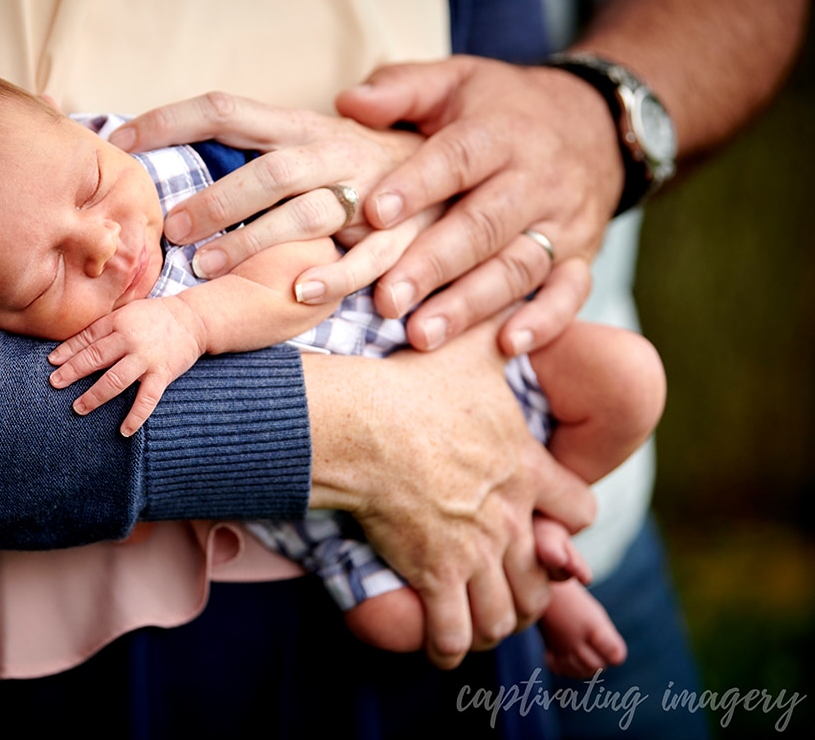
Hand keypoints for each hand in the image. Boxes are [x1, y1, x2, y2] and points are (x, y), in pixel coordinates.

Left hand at [48, 297, 206, 435]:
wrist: (192, 319)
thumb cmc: (152, 317)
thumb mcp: (125, 314)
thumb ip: (100, 329)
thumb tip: (67, 349)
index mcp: (118, 322)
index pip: (88, 338)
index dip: (68, 352)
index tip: (51, 364)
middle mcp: (130, 339)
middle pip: (96, 357)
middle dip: (73, 372)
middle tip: (55, 384)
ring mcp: (146, 358)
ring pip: (116, 380)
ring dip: (95, 396)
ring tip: (79, 408)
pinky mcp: (163, 373)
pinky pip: (147, 399)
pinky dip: (136, 416)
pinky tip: (124, 430)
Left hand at [109, 92, 439, 301]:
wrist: (471, 159)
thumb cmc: (369, 157)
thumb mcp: (317, 133)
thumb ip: (263, 134)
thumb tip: (195, 131)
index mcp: (301, 125)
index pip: (226, 109)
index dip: (170, 120)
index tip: (122, 141)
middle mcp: (332, 152)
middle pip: (268, 168)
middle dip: (215, 198)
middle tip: (170, 229)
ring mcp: (367, 193)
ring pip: (307, 214)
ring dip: (254, 240)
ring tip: (204, 267)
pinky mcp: (398, 234)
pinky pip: (366, 259)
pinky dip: (334, 276)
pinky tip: (296, 291)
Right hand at [304, 317, 595, 667]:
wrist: (361, 424)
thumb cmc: (411, 383)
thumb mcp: (469, 348)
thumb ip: (499, 326)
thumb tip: (516, 295)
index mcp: (526, 468)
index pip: (578, 510)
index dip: (567, 519)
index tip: (548, 523)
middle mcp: (510, 517)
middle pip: (544, 576)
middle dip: (532, 588)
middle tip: (513, 590)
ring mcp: (474, 551)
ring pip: (504, 612)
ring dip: (495, 622)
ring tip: (481, 623)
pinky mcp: (435, 574)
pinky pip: (452, 632)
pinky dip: (449, 644)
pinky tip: (442, 644)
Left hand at [335, 59, 616, 352]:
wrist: (596, 122)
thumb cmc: (501, 107)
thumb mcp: (456, 81)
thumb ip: (401, 90)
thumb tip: (348, 101)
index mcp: (500, 131)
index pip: (458, 158)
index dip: (418, 185)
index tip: (375, 213)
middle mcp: (536, 178)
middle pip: (483, 224)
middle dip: (433, 265)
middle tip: (386, 300)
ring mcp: (563, 221)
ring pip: (518, 266)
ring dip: (470, 304)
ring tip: (422, 334)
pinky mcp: (581, 256)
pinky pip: (570, 292)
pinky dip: (545, 322)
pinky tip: (507, 346)